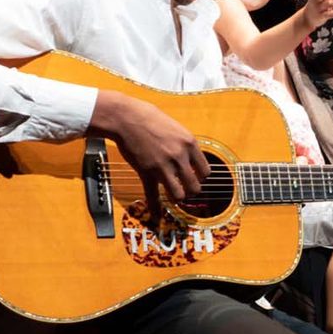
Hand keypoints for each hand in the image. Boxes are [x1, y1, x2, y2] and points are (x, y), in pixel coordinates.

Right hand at [88, 90, 207, 212]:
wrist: (126, 117)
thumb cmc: (149, 117)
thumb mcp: (176, 127)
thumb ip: (185, 143)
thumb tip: (191, 156)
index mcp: (189, 143)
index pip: (206, 171)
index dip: (201, 178)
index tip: (195, 178)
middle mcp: (179, 156)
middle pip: (195, 186)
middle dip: (191, 191)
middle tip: (186, 189)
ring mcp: (163, 166)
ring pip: (179, 195)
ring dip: (178, 198)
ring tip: (175, 196)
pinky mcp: (147, 172)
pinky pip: (153, 196)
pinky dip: (155, 208)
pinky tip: (156, 215)